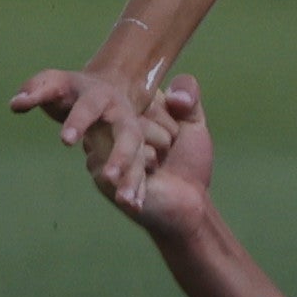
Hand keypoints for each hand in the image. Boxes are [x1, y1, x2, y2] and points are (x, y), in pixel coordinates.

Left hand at [9, 60, 163, 189]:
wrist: (104, 90)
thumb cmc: (71, 90)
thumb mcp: (52, 82)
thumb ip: (34, 91)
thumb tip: (15, 104)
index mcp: (99, 94)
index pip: (89, 107)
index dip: (78, 122)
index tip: (65, 141)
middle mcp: (121, 114)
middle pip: (128, 133)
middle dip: (121, 155)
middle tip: (109, 177)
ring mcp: (132, 134)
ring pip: (139, 156)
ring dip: (133, 178)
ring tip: (125, 202)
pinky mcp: (135, 151)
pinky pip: (141, 171)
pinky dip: (138, 189)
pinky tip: (134, 207)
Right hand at [79, 75, 218, 242]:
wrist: (188, 202)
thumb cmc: (188, 162)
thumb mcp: (193, 121)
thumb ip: (188, 94)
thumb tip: (173, 95)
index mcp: (129, 111)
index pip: (147, 98)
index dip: (169, 121)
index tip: (174, 139)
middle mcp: (111, 128)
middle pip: (139, 115)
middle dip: (164, 138)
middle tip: (166, 157)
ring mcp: (103, 151)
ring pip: (133, 135)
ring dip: (156, 156)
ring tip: (158, 169)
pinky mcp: (102, 175)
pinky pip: (127, 160)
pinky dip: (146, 173)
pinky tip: (152, 182)